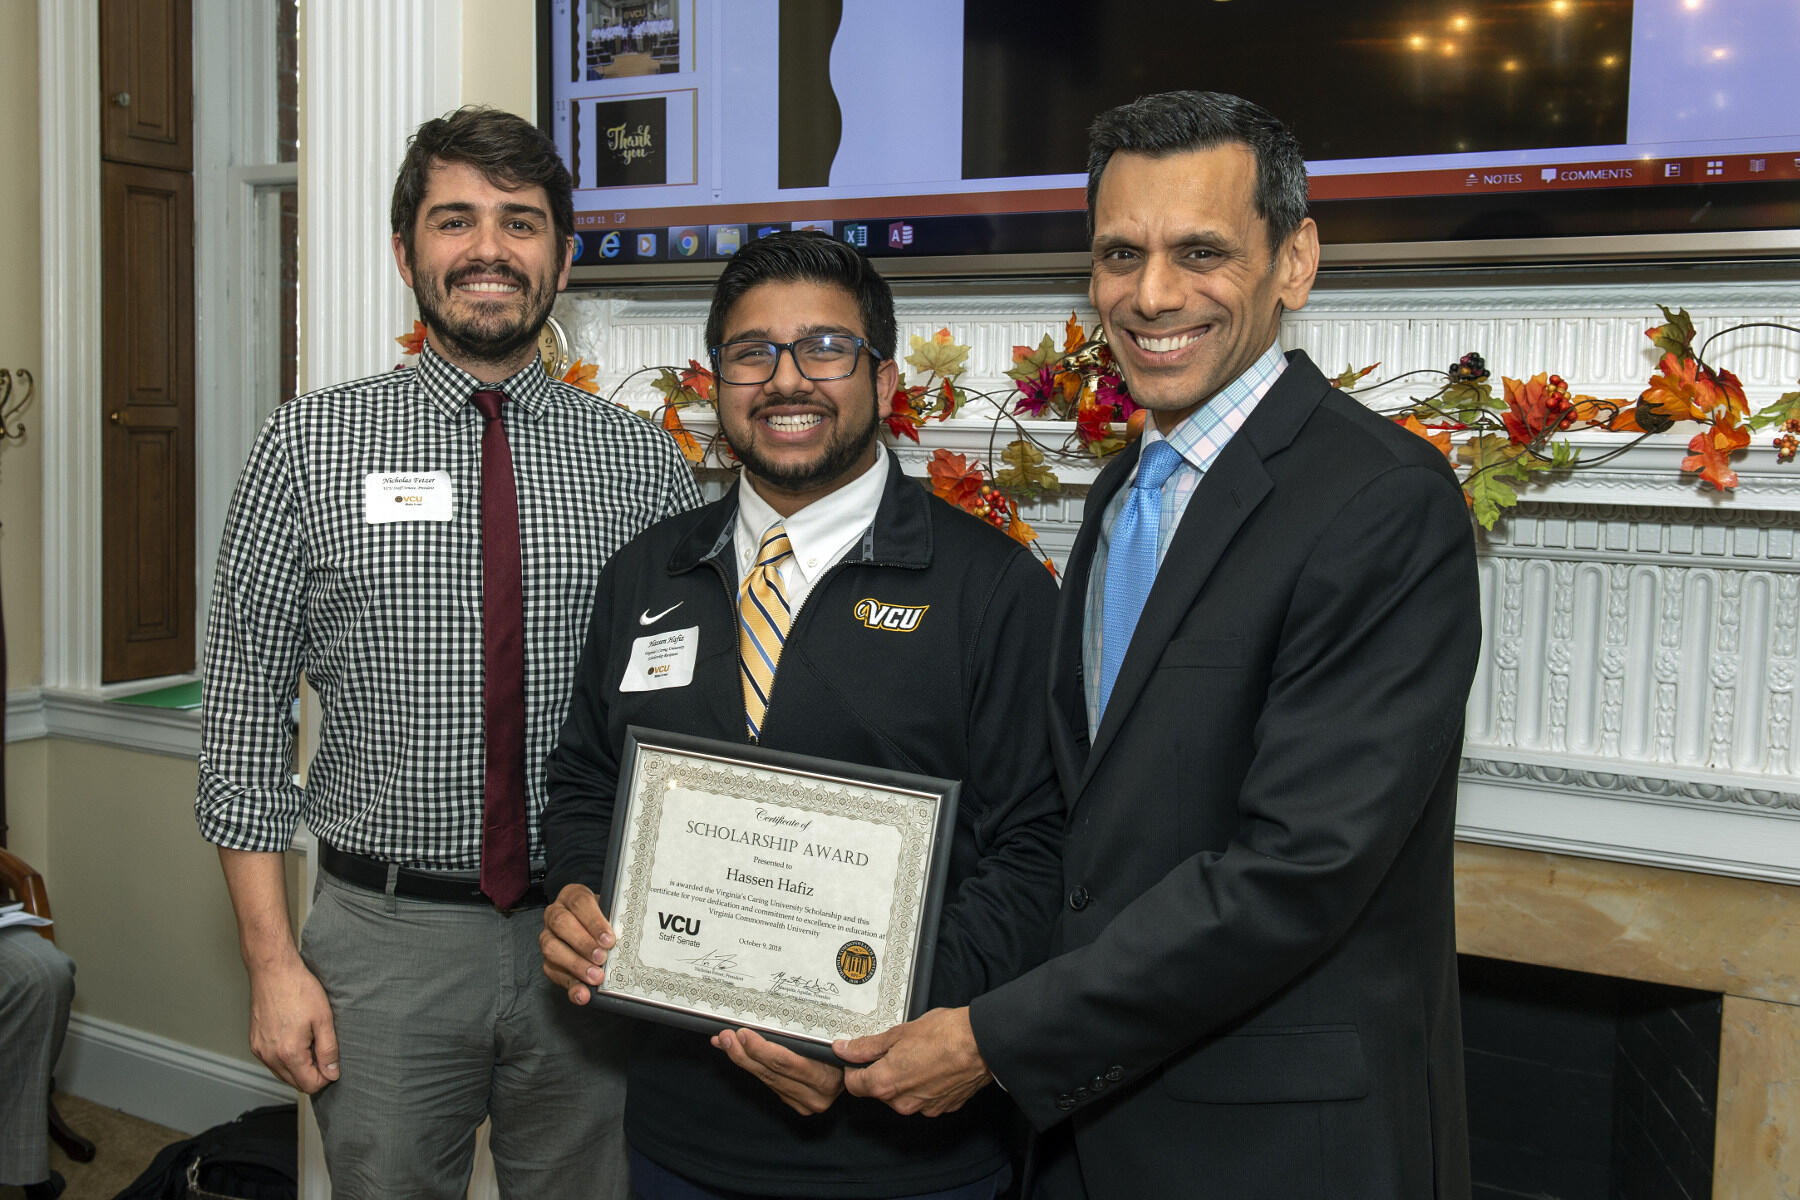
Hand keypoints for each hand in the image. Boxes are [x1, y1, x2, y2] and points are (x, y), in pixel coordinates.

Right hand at [246, 956, 338, 1093]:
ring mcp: (259, 1050)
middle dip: (312, 1073)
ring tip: (309, 1040)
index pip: (309, 1085)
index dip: (325, 1077)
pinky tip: (295, 1037)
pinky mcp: (254, 1042)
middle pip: (294, 1083)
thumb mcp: (324, 1019)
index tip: (332, 1061)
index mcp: (288, 1053)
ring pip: (282, 1073)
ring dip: (298, 1066)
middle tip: (322, 1049)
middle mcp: (269, 1056)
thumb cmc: (299, 989)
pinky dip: (285, 1057)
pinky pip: (272, 1061)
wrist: (273, 971)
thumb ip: (329, 1050)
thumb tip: (332, 1073)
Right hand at [539, 883, 614, 1004]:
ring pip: (552, 948)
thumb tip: (627, 937)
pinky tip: (583, 994)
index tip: (609, 939)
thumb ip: (615, 921)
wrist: (593, 931)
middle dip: (583, 943)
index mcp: (572, 896)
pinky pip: (554, 973)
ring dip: (576, 965)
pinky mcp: (548, 961)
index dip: (594, 921)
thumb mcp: (611, 914)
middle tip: (602, 958)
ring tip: (596, 977)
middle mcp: (555, 914)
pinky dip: (570, 985)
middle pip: (561, 923)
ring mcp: (548, 937)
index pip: (579, 903)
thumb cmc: (604, 920)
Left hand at [712, 1027, 844, 1114]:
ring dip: (742, 1059)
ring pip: (766, 1079)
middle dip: (743, 1052)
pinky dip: (752, 1067)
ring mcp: (806, 1102)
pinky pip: (769, 1083)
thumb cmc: (851, 1047)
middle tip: (725, 1035)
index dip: (760, 1048)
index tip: (743, 1032)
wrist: (865, 1071)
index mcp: (827, 1076)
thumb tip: (775, 1014)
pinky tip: (739, 1054)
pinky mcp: (797, 1104)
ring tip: (725, 1042)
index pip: (785, 1062)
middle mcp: (816, 1094)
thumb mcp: (837, 1035)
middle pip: (770, 1072)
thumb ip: (811, 1032)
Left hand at [835, 1006, 990, 1115]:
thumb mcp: (898, 1032)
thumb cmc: (945, 1034)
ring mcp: (923, 1108)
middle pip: (878, 1090)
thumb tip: (844, 1049)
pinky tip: (934, 1066)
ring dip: (904, 1079)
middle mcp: (902, 1102)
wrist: (982, 1044)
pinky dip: (924, 1085)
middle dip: (882, 1071)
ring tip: (920, 1054)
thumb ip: (867, 1046)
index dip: (854, 1068)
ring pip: (902, 1095)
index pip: (853, 1084)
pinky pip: (924, 1098)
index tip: (860, 1056)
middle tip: (897, 1049)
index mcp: (885, 1082)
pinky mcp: (941, 1108)